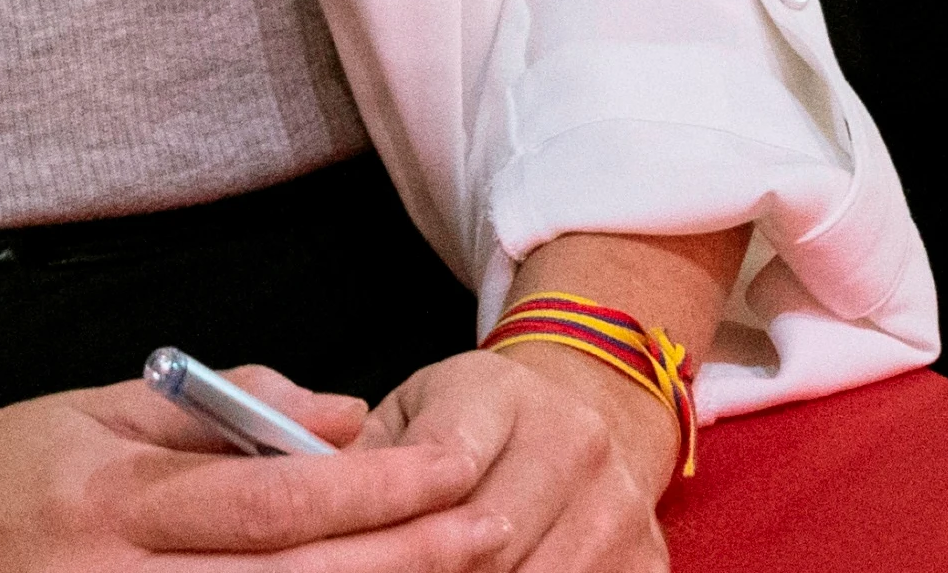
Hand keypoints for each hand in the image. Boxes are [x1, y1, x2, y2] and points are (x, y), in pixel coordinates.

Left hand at [363, 347, 681, 572]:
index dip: (399, 518)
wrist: (589, 409)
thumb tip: (299, 491)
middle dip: (433, 570)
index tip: (360, 551)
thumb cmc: (476, 426)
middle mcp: (573, 437)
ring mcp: (617, 500)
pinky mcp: (648, 554)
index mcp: (499, 393)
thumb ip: (353, 453)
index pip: (444, 464)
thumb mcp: (410, 415)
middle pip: (489, 540)